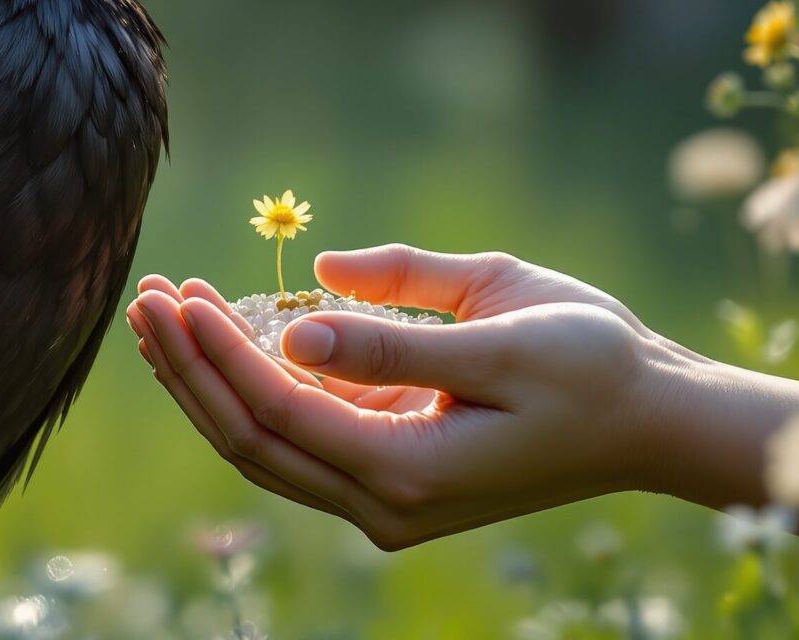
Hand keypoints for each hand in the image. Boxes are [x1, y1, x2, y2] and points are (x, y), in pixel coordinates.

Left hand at [125, 245, 687, 550]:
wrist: (655, 417)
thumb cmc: (592, 360)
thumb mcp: (500, 331)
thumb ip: (395, 332)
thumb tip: (293, 317)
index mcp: (412, 471)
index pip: (279, 411)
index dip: (217, 354)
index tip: (176, 294)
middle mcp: (386, 505)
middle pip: (252, 440)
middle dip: (190, 368)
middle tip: (143, 297)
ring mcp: (387, 500)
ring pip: (266, 445)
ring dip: (209, 381)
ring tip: (161, 315)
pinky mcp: (393, 477)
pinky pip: (301, 437)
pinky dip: (255, 388)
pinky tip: (221, 337)